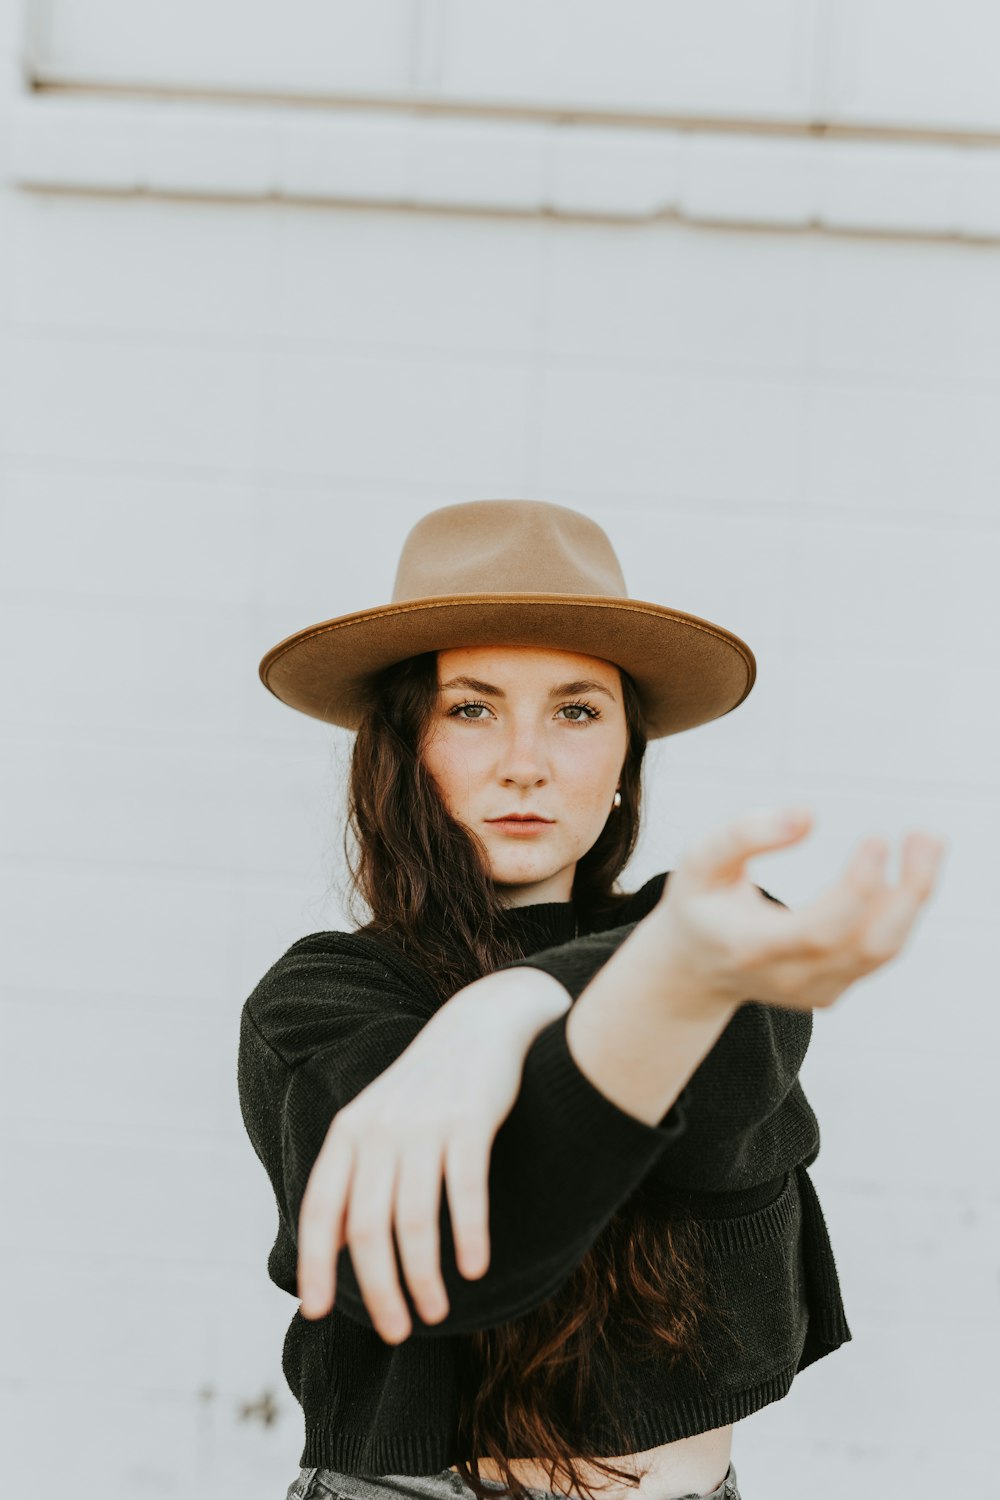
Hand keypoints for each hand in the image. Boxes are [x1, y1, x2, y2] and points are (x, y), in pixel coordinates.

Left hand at [295, 972, 543, 1343]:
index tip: (314, 1312)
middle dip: (378, 1289)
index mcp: (349, 1132)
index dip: (314, 1263)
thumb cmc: (430, 1086)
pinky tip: (474, 1268)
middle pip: (367, 1228)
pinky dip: (468, 1235)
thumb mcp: (379, 1120)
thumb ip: (356, 1176)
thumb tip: (335, 1249)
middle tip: (396, 1332)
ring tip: (435, 1313)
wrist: (483, 1022)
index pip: (320, 1209)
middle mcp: (379, 1129)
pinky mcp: (470, 1120)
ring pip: (412, 1220)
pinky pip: (464, 1190)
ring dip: (421, 1277)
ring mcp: (424, 1124)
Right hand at [654, 805, 947, 1013]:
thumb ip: (742, 835)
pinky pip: (879, 951)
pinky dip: (899, 910)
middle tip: (925, 837)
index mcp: (752, 947)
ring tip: (925, 842)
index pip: (819, 931)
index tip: (878, 838)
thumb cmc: (700, 905)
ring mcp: (815, 990)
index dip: (857, 889)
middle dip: (907, 893)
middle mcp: (789, 978)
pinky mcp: (832, 991)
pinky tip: (903, 871)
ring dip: (914, 896)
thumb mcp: (699, 863)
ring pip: (883, 950)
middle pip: (867, 946)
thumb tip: (808, 815)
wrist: (694, 971)